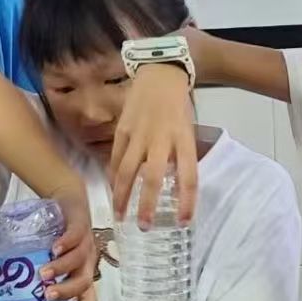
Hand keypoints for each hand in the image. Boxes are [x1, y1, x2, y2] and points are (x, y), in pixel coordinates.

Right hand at [41, 185, 96, 300]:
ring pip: (79, 260)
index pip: (89, 297)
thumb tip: (3, 285)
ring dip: (62, 268)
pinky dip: (66, 243)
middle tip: (47, 295)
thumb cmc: (56, 234)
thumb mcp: (48, 256)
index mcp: (82, 272)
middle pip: (84, 282)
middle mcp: (87, 261)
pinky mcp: (81, 224)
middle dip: (67, 291)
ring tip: (43, 272)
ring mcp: (86, 242)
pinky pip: (76, 235)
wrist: (68, 200)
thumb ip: (34, 271)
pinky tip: (54, 248)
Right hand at [109, 57, 196, 225]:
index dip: (187, 201)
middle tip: (144, 227)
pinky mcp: (122, 129)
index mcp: (184, 140)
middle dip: (147, 205)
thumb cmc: (178, 106)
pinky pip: (116, 158)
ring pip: (128, 170)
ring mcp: (139, 134)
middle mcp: (161, 139)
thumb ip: (180, 157)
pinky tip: (112, 190)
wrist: (159, 73)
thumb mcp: (188, 130)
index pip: (189, 176)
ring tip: (119, 215)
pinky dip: (114, 176)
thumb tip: (173, 189)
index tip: (184, 222)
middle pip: (154, 178)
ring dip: (122, 196)